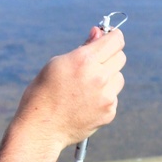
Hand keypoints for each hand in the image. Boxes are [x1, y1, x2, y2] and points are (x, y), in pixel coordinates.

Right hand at [18, 26, 125, 151]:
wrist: (41, 128)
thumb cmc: (43, 93)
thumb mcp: (57, 64)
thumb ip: (82, 48)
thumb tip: (98, 33)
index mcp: (84, 60)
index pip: (116, 40)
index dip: (112, 37)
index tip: (108, 40)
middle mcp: (98, 77)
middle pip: (121, 57)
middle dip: (109, 57)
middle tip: (94, 65)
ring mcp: (106, 96)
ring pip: (118, 78)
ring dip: (108, 79)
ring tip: (86, 88)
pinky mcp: (109, 112)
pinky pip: (113, 97)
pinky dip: (103, 98)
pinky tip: (85, 104)